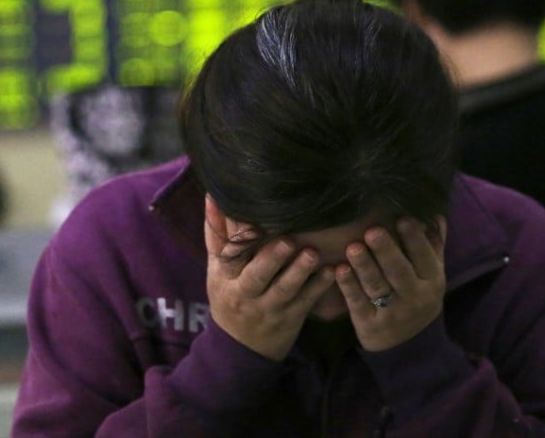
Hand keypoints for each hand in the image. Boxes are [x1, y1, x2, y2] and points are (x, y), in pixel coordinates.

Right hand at [204, 196, 335, 360]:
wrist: (240, 349)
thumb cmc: (229, 296)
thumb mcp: (217, 269)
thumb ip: (217, 233)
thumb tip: (213, 195)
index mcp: (226, 277)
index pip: (230, 256)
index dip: (241, 239)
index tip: (254, 221)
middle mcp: (246, 294)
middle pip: (257, 276)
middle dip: (272, 259)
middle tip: (288, 241)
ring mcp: (270, 308)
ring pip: (284, 290)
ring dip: (300, 271)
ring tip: (312, 253)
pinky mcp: (291, 318)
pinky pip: (306, 302)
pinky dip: (319, 287)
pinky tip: (332, 271)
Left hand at [336, 217, 446, 351]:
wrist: (410, 345)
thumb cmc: (419, 296)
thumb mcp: (433, 274)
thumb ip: (434, 245)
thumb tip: (435, 213)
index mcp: (433, 280)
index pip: (424, 257)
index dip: (414, 239)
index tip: (401, 218)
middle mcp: (415, 297)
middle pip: (399, 272)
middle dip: (386, 251)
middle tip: (372, 231)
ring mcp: (392, 312)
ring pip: (377, 286)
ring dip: (364, 266)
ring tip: (353, 247)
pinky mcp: (370, 324)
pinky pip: (358, 303)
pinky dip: (348, 286)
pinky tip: (338, 269)